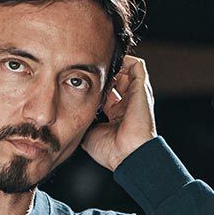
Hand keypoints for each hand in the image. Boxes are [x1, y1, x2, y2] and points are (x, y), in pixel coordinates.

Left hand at [80, 54, 156, 172]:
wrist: (128, 153)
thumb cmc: (111, 151)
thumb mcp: (90, 136)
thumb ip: (83, 123)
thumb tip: (71, 119)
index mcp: (117, 115)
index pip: (107, 93)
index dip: (96, 87)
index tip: (82, 83)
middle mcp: (127, 103)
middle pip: (117, 80)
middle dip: (104, 74)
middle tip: (89, 71)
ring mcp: (136, 95)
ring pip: (126, 70)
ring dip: (113, 65)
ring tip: (99, 64)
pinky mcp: (142, 88)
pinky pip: (136, 65)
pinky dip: (125, 60)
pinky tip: (111, 64)